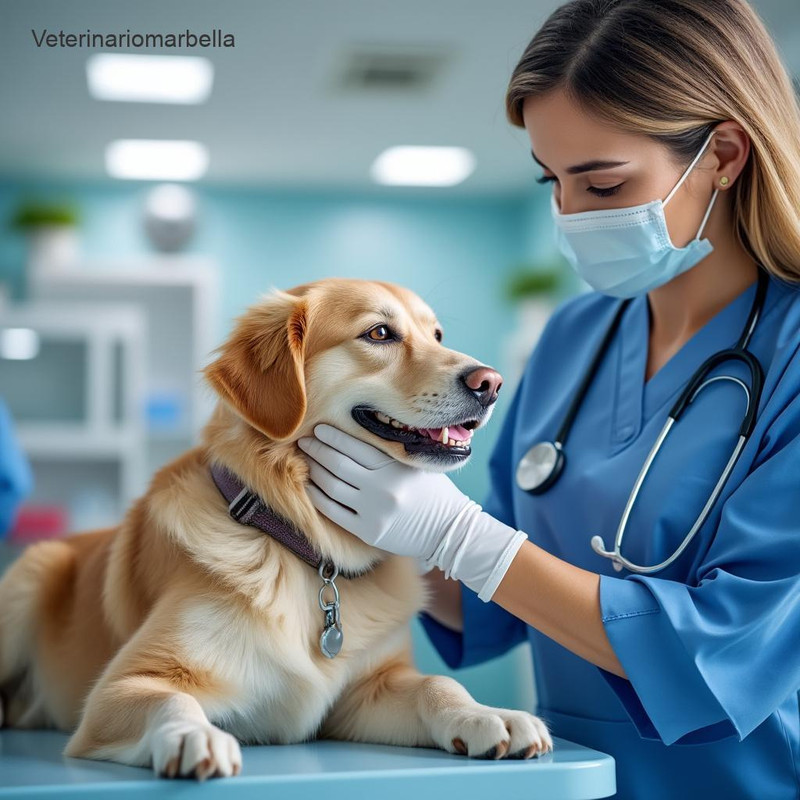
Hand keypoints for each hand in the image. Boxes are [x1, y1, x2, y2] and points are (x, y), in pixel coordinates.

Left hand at [297, 424, 527, 601]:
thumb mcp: (416, 464)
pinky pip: (334, 511)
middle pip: (338, 464)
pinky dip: (318, 497)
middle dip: (318, 450)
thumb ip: (390, 451)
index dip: (333, 436)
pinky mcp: (368, 531)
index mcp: (395, 466)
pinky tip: (310, 486)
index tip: (319, 429)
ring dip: (314, 471)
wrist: (449, 530)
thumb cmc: (433, 491)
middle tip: (304, 441)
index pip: (355, 446)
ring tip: (305, 461)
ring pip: (332, 487)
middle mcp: (383, 488)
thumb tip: (358, 431)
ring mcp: (374, 511)